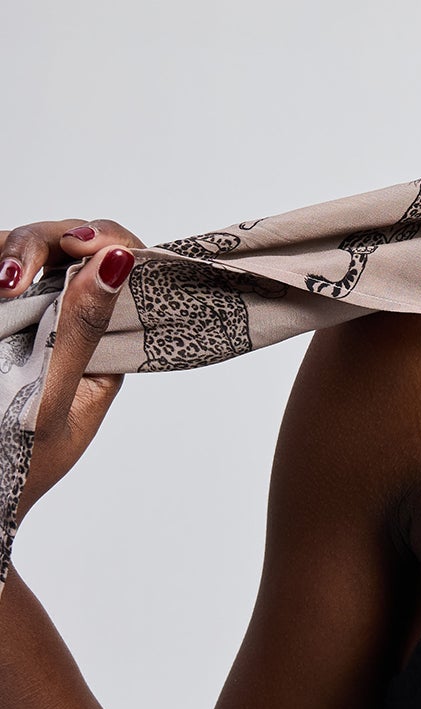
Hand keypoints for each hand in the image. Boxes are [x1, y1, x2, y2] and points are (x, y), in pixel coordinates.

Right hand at [0, 218, 145, 521]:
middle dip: (45, 242)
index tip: (86, 244)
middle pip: (69, 248)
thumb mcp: (52, 400)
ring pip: (26, 253)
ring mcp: (25, 317)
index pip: (120, 269)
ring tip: (2, 281)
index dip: (106, 241)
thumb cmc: (15, 467)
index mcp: (103, 344)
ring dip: (16, 251)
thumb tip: (119, 263)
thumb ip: (81, 331)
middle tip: (16, 273)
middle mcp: (67, 323)